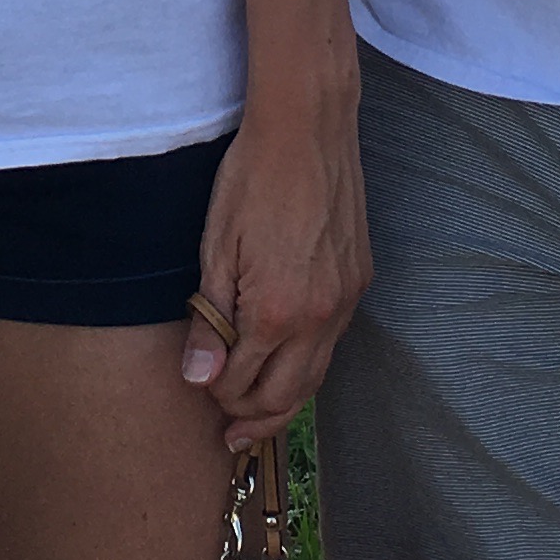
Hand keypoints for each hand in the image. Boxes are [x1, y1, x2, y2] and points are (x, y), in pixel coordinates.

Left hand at [183, 93, 371, 452]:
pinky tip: (287, 363)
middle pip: (289, 396)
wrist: (307, 127)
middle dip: (254, 418)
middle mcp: (320, 315)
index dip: (218, 396)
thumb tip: (199, 379)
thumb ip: (211, 319)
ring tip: (256, 416)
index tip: (200, 392)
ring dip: (286, 401)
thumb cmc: (251, 178)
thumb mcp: (215, 247)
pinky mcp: (359, 279)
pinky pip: (333, 341)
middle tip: (228, 432)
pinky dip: (308, 364)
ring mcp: (346, 299)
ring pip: (317, 376)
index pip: (244, 383)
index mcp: (277, 311)